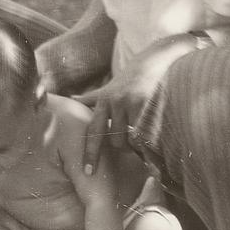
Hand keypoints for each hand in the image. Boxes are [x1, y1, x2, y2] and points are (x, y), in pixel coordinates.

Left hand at [80, 34, 195, 173]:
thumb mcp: (110, 86)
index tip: (88, 172)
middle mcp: (115, 101)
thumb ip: (93, 97)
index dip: (90, 153)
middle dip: (124, 146)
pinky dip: (150, 138)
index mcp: (104, 100)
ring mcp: (133, 102)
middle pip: (115, 140)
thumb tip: (71, 99)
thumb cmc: (133, 76)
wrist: (158, 57)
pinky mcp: (149, 102)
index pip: (93, 131)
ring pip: (132, 139)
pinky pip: (147, 132)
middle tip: (133, 141)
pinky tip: (155, 134)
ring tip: (146, 134)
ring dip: (139, 143)